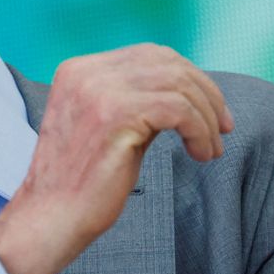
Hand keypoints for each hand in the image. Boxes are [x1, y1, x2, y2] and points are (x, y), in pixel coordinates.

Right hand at [0, 44, 233, 273]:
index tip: (210, 112)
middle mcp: (86, 73)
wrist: (50, 218)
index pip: (148, 55)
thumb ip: (134, 102)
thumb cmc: (80, 183)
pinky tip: (200, 154)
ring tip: (210, 149)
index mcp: (78, 70)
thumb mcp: (103, 126)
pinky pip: (180, 110)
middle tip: (223, 128)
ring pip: (179, 85)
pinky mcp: (116, 115)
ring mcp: (99, 91)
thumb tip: (186, 93)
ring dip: (206, 117)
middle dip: (205, 93)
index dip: (188, 78)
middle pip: (168, 63)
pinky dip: (200, 131)